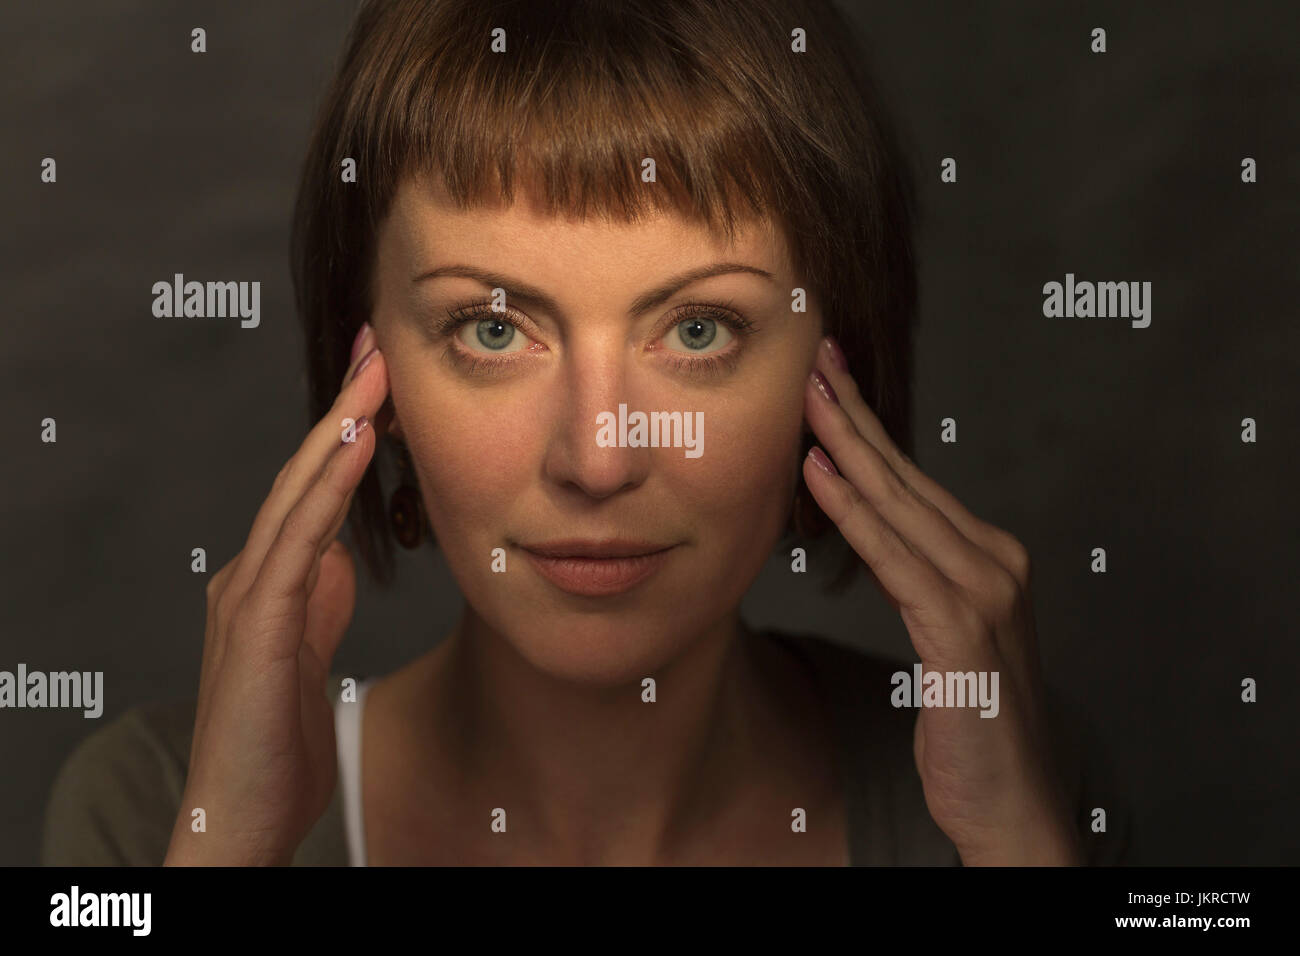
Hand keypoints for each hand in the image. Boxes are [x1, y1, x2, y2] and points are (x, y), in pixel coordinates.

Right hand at [164, 324, 388, 864]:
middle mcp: (251, 572)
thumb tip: (336, 555)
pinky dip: (324, 489)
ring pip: (297, 493)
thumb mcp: (307, 648)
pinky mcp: (255, 626)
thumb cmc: (274, 739)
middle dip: (343, 406)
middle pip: (303, 473)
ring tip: (374, 374)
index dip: (347, 431)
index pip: (314, 488)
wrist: (238, 815)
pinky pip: (296, 542)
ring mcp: (247, 594)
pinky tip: (354, 447)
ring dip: (338, 429)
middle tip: (380, 344)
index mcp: (271, 577)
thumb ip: (317, 598)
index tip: (383, 378)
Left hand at [800, 336, 1079, 864]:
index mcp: (987, 557)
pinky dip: (855, 513)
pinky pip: (896, 559)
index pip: (913, 480)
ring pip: (900, 505)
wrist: (1011, 802)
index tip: (828, 380)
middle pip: (906, 476)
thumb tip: (869, 527)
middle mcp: (994, 561)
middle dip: (853, 414)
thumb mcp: (942, 634)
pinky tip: (820, 475)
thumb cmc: (971, 721)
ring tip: (805, 396)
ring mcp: (985, 592)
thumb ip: (915, 576)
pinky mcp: (965, 631)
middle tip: (812, 359)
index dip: (866, 427)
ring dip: (847, 445)